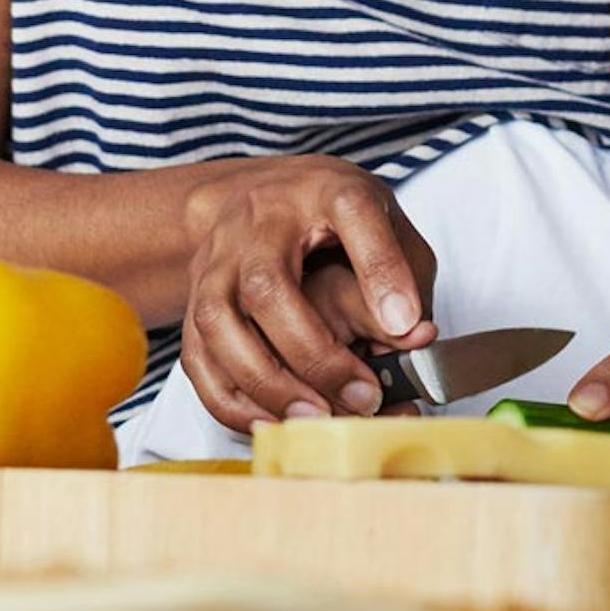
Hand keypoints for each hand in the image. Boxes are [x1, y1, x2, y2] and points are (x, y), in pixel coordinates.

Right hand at [176, 157, 437, 430]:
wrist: (254, 195)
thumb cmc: (329, 212)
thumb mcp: (384, 218)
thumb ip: (406, 270)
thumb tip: (413, 333)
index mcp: (325, 191)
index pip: (353, 214)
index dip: (380, 269)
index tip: (404, 324)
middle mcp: (261, 221)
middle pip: (267, 284)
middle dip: (314, 351)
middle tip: (363, 395)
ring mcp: (218, 261)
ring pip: (219, 323)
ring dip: (264, 381)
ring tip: (313, 415)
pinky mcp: (195, 299)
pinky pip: (197, 356)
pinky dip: (229, 397)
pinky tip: (270, 420)